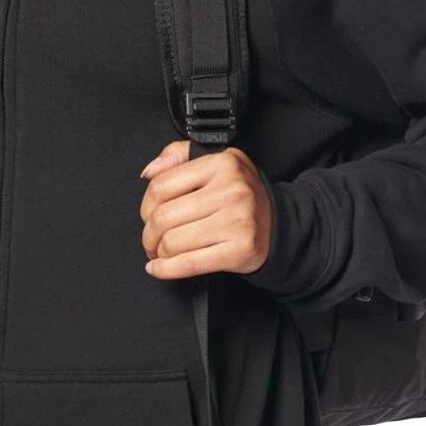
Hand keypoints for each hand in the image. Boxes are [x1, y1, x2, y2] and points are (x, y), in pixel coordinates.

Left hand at [139, 139, 271, 278]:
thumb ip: (178, 156)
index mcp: (222, 164)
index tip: (148, 215)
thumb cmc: (242, 195)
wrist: (279, 225)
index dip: (145, 205)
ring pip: (172, 242)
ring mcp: (237, 222)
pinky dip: (166, 269)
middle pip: (163, 217)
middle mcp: (231, 190)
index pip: (162, 185)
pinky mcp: (239, 250)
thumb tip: (149, 172)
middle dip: (149, 234)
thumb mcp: (217, 161)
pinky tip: (158, 268)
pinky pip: (189, 264)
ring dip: (158, 253)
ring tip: (160, 252)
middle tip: (151, 239)